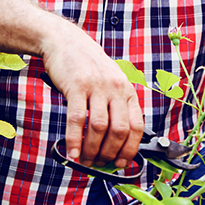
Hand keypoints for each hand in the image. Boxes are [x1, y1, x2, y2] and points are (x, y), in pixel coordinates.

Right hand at [40, 16, 143, 168]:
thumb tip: (115, 142)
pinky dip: (75, 141)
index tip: (121, 163)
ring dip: (92, 150)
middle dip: (110, 154)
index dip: (130, 150)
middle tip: (99, 163)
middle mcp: (116, 88)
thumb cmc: (88, 65)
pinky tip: (72, 153)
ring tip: (85, 160)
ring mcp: (97, 86)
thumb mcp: (110, 81)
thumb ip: (115, 105)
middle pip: (119, 131)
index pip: (137, 126)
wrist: (66, 41)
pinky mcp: (77, 86)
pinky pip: (77, 119)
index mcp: (127, 89)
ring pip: (99, 128)